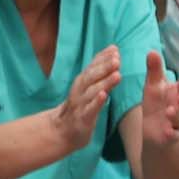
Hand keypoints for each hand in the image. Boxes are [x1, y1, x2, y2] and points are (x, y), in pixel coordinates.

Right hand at [23, 46, 123, 168]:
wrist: (61, 130)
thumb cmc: (80, 105)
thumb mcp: (87, 84)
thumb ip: (99, 67)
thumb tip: (113, 48)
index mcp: (82, 81)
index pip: (93, 66)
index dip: (103, 58)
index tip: (115, 50)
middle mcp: (79, 90)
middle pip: (91, 76)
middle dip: (104, 67)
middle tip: (117, 60)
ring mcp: (80, 104)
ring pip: (92, 91)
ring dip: (104, 82)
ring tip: (117, 75)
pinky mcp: (82, 118)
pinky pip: (90, 109)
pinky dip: (96, 102)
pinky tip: (104, 96)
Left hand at [138, 50, 178, 144]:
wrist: (154, 131)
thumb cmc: (157, 104)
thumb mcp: (154, 85)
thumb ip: (154, 70)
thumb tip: (152, 51)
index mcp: (178, 92)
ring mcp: (177, 121)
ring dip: (177, 115)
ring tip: (169, 112)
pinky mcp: (170, 135)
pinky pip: (174, 135)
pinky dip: (172, 133)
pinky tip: (168, 132)